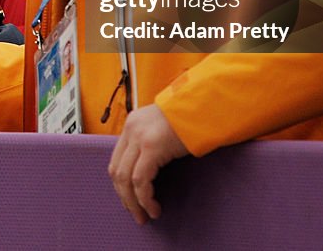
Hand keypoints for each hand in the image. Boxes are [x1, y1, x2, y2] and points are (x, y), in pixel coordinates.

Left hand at [108, 103, 187, 223]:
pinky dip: (145, 198)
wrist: (206, 106)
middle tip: (136, 214)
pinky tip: (154, 208)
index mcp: (132, 124)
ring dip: (134, 202)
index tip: (129, 201)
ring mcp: (140, 137)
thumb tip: (148, 170)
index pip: (116, 160)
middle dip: (125, 197)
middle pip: (117, 171)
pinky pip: (141, 180)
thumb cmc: (191, 120)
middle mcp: (131, 129)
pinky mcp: (152, 147)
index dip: (121, 184)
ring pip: (126, 179)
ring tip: (145, 216)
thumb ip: (152, 143)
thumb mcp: (163, 128)